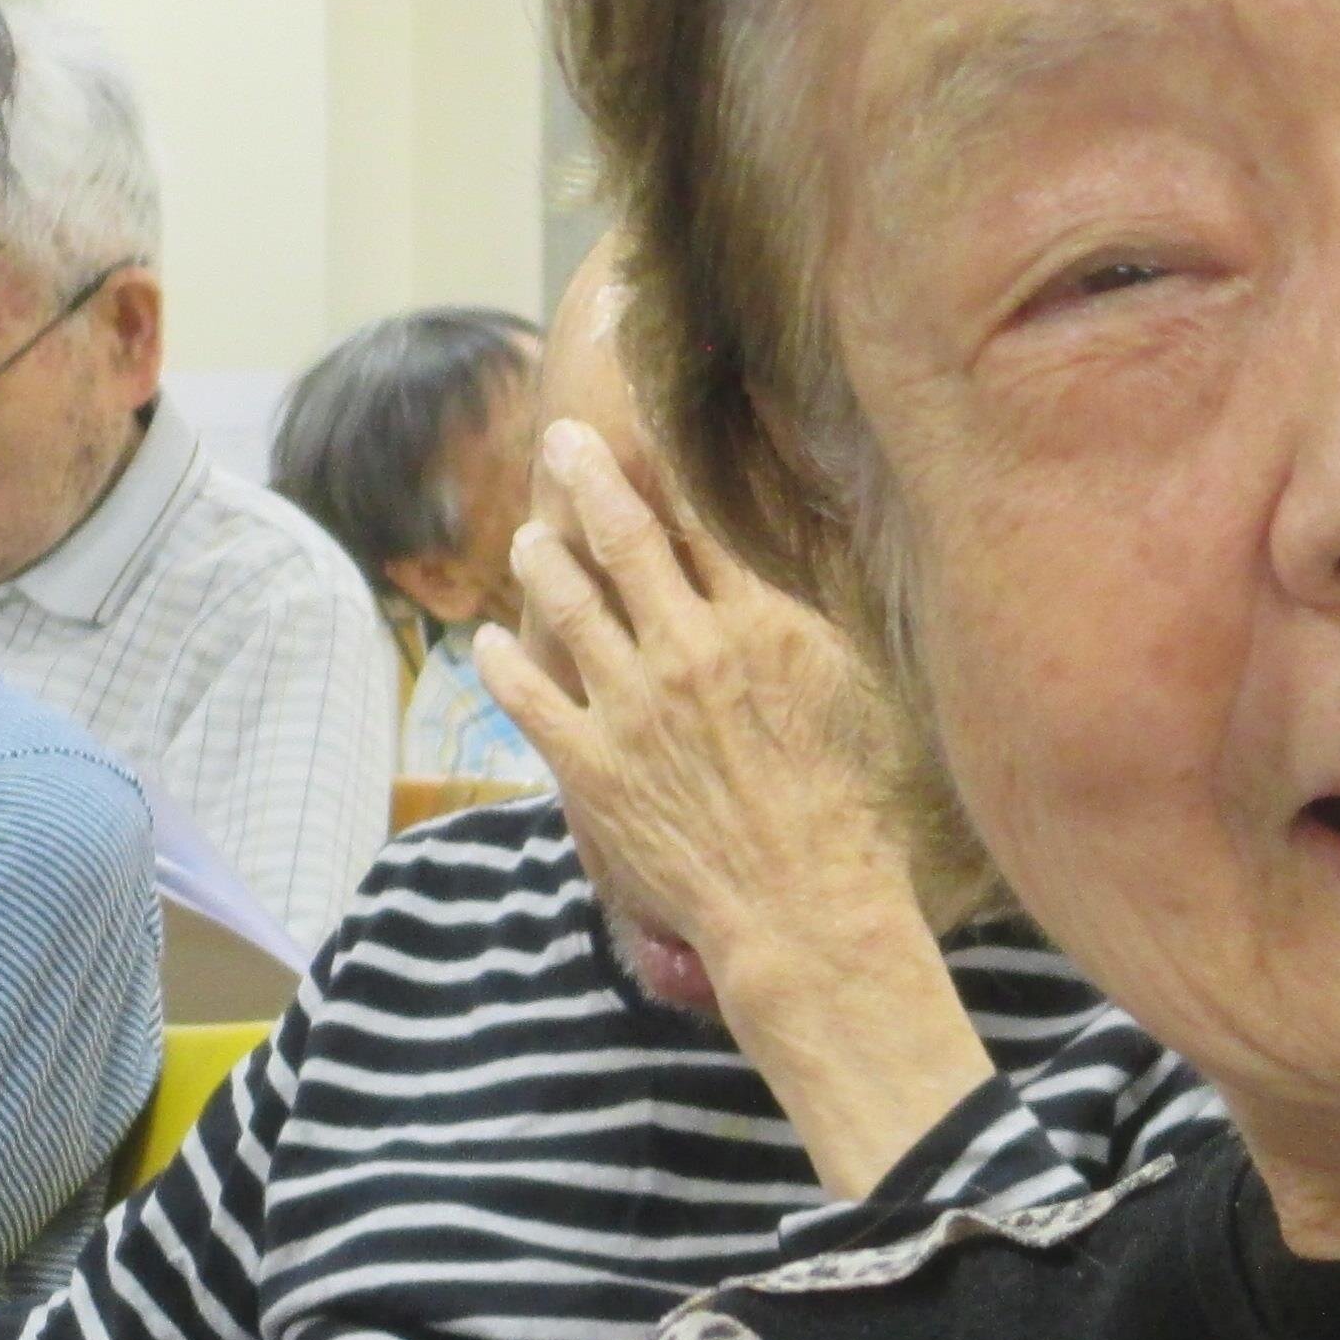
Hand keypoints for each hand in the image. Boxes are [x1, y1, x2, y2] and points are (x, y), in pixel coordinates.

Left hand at [482, 422, 996, 1196]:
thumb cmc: (847, 813)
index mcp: (759, 627)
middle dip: (587, 479)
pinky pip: (529, 698)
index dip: (664, 472)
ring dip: (541, 559)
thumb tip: (781, 581)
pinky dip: (504, 664)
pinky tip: (491, 643)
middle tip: (562, 442)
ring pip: (568, 604)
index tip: (641, 435)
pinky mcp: (590, 765)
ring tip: (527, 537)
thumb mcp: (847, 695)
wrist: (804, 904)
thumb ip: (804, 630)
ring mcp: (630, 705)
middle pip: (624, 539)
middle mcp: (687, 649)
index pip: (700, 525)